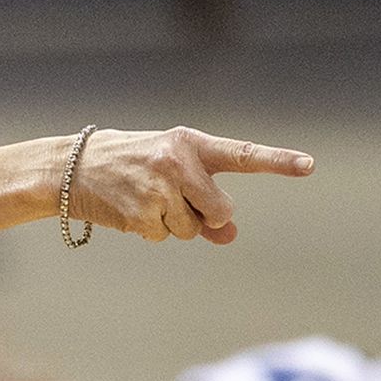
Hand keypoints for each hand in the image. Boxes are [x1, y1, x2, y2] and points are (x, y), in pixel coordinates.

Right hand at [0, 126, 312, 243]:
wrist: (72, 168)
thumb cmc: (130, 166)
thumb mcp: (170, 171)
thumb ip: (205, 199)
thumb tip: (229, 233)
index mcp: (191, 143)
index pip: (242, 155)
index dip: (277, 162)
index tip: (309, 166)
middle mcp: (178, 163)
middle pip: (219, 210)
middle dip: (203, 215)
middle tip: (172, 197)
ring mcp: (160, 190)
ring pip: (191, 229)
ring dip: (172, 223)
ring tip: (143, 199)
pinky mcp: (142, 214)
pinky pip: (164, 238)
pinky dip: (151, 231)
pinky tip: (130, 211)